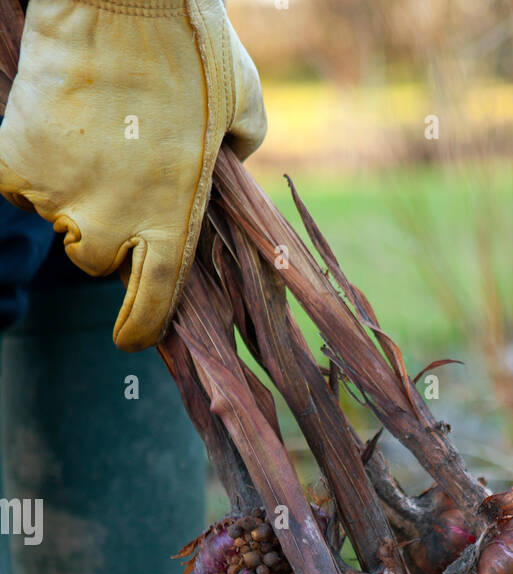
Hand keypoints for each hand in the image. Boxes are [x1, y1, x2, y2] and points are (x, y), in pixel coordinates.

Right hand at [0, 0, 266, 350]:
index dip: (141, 329)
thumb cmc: (189, 45)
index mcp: (172, 220)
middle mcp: (113, 223)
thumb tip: (234, 159)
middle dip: (104, 233)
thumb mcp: (242, 104)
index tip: (131, 340)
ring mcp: (60, 196)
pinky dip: (23, 165)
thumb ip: (242, 149)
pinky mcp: (14, 162)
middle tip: (116, 180)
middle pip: (95, 260)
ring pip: (55, 220)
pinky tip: (46, 130)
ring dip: (67, 196)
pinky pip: (14, 184)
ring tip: (89, 139)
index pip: (154, 302)